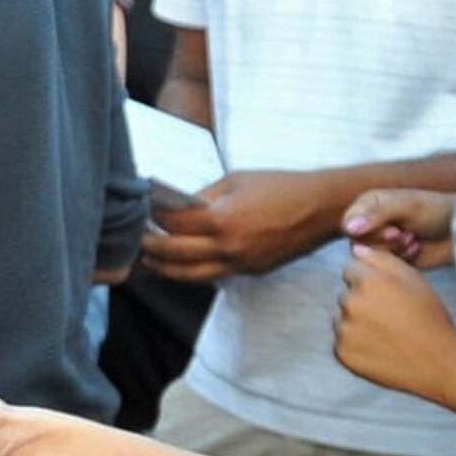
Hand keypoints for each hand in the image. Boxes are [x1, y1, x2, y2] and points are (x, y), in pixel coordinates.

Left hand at [142, 169, 337, 282]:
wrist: (322, 208)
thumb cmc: (282, 186)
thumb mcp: (237, 180)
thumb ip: (204, 196)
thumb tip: (178, 206)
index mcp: (223, 219)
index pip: (174, 224)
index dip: (154, 218)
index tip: (142, 211)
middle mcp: (228, 247)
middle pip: (175, 254)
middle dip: (150, 247)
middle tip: (133, 241)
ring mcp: (240, 264)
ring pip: (191, 275)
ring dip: (165, 269)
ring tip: (147, 261)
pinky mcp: (251, 272)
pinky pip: (213, 275)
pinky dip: (193, 271)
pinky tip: (181, 263)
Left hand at [333, 245, 455, 416]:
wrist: (438, 362)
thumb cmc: (430, 317)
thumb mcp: (414, 278)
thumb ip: (382, 259)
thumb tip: (356, 250)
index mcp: (367, 282)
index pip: (351, 270)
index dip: (370, 281)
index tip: (387, 294)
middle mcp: (350, 304)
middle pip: (346, 295)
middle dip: (362, 301)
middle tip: (390, 316)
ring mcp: (344, 330)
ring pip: (343, 319)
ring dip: (356, 323)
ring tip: (385, 333)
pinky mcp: (342, 353)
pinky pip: (342, 342)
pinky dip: (355, 345)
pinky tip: (379, 348)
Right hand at [339, 185, 455, 269]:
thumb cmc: (434, 210)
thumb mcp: (405, 206)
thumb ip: (376, 214)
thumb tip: (348, 228)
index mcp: (369, 204)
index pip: (350, 224)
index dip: (368, 231)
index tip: (393, 229)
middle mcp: (371, 223)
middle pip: (359, 243)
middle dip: (384, 242)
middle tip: (405, 235)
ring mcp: (381, 242)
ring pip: (370, 257)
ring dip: (394, 251)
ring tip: (413, 241)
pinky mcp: (393, 258)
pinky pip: (384, 266)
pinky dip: (402, 259)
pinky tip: (416, 250)